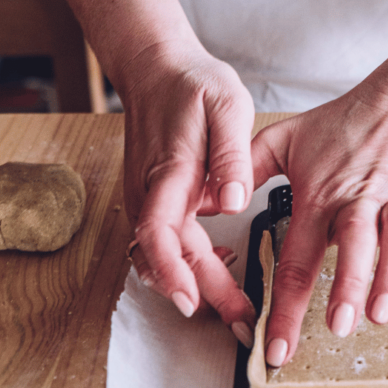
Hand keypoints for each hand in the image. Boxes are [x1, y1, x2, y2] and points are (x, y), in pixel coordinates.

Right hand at [121, 44, 257, 346]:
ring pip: (161, 254)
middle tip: (239, 320)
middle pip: (166, 256)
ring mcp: (147, 195)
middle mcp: (150, 191)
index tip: (191, 300)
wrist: (156, 67)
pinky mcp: (154, 195)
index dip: (172, 270)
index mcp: (170, 171)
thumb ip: (230, 154)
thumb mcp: (226, 106)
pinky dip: (186, 262)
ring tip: (232, 306)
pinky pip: (163, 240)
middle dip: (200, 292)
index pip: (159, 231)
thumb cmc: (193, 83)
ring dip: (192, 283)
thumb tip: (233, 200)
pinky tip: (217, 267)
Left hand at [252, 62, 387, 366]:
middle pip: (352, 244)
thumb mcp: (287, 137)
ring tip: (381, 311)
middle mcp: (360, 198)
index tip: (276, 349)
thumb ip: (248, 167)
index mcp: (321, 195)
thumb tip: (213, 198)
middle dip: (345, 286)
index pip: (297, 256)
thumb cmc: (346, 120)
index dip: (285, 306)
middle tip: (338, 325)